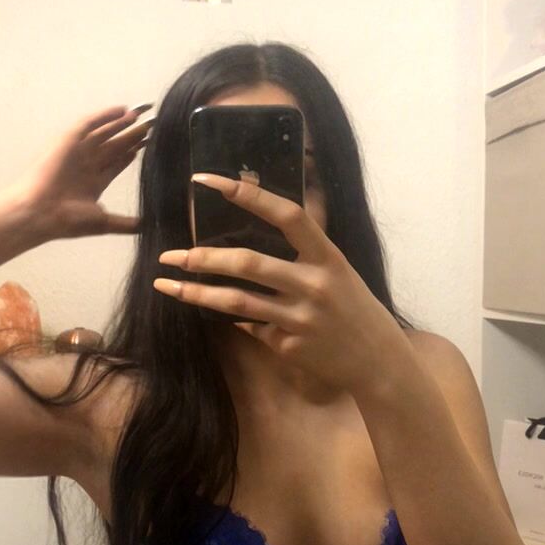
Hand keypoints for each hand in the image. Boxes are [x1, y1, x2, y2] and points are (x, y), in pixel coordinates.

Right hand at [17, 106, 151, 239]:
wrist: (40, 213)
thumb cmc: (68, 220)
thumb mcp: (104, 223)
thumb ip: (125, 223)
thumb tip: (147, 226)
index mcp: (94, 182)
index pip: (117, 163)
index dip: (133, 152)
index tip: (149, 143)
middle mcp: (87, 165)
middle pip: (114, 146)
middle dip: (132, 135)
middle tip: (152, 125)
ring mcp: (78, 152)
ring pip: (104, 133)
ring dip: (121, 124)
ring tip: (140, 115)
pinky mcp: (69, 141)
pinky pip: (89, 124)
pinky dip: (105, 116)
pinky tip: (122, 110)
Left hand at [153, 173, 405, 394]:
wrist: (379, 363)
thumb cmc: (356, 309)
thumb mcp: (339, 271)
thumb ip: (304, 253)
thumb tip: (253, 232)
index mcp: (329, 257)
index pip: (286, 215)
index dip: (248, 194)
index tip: (208, 181)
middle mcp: (314, 285)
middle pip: (248, 264)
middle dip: (202, 259)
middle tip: (170, 256)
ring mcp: (300, 319)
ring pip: (236, 302)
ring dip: (196, 294)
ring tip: (166, 286)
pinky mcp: (289, 347)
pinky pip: (251, 328)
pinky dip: (235, 320)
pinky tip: (220, 315)